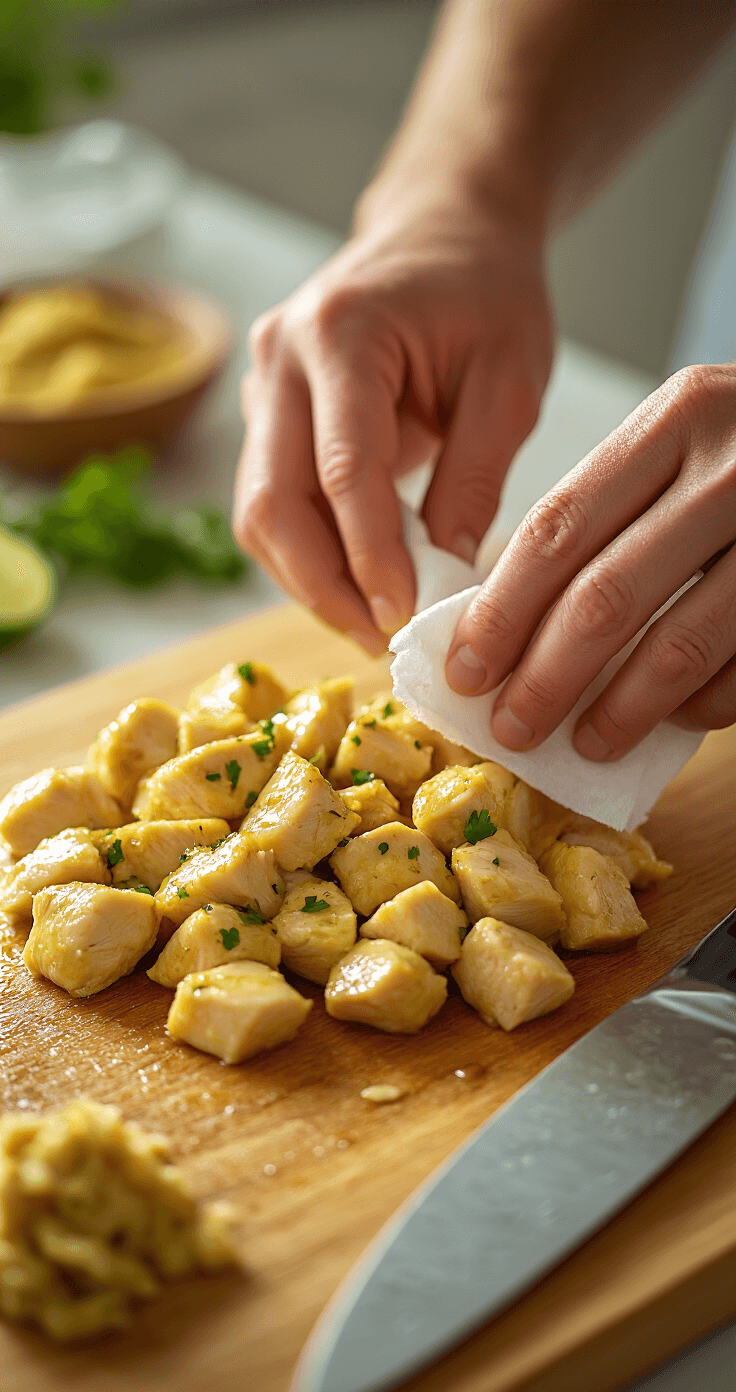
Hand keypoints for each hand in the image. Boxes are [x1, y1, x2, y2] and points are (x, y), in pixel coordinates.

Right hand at [233, 182, 552, 652]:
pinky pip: (273, 504)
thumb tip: (444, 580)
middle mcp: (280, 358)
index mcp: (342, 332)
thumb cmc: (487, 293)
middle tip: (381, 641)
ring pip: (259, 515)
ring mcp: (262, 386)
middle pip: (272, 503)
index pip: (342, 469)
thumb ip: (474, 478)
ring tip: (374, 625)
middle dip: (325, 587)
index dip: (370, 556)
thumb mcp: (509, 382)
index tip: (404, 619)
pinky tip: (359, 586)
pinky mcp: (267, 416)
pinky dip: (310, 555)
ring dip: (310, 581)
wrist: (444, 232)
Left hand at [446, 364, 735, 758]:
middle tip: (510, 727)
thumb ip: (603, 514)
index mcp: (675, 421)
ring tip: (583, 744)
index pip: (557, 529)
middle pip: (605, 596)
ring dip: (619, 710)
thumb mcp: (679, 449)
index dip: (501, 612)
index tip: (465, 671)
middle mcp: (731, 469)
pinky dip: (700, 707)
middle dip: (544, 677)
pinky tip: (673, 720)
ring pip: (677, 645)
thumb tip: (503, 625)